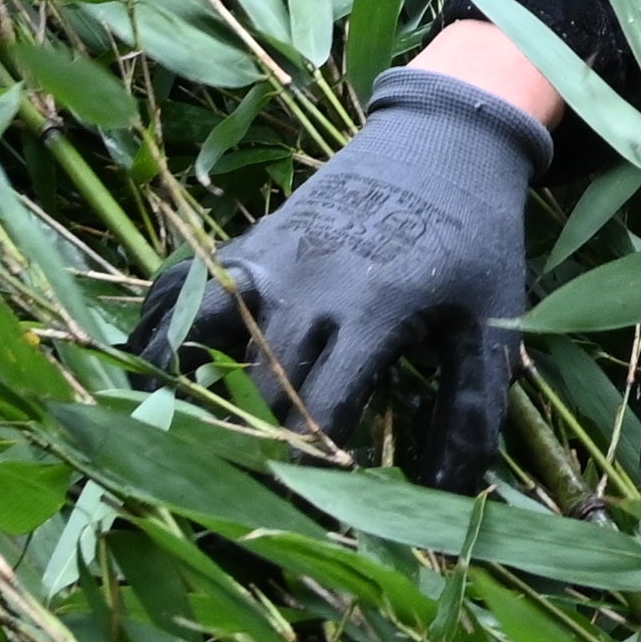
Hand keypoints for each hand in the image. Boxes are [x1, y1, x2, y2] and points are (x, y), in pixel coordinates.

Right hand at [140, 67, 548, 483]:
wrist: (443, 137)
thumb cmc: (474, 240)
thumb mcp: (492, 322)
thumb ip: (472, 411)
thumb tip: (448, 496)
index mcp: (374, 308)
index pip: (325, 409)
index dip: (317, 466)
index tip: (320, 504)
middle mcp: (309, 285)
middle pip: (265, 387)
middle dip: (262, 444)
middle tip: (261, 493)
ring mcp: (271, 259)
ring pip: (209, 337)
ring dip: (199, 391)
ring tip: (185, 444)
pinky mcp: (250, 242)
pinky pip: (187, 287)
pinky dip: (163, 329)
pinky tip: (148, 372)